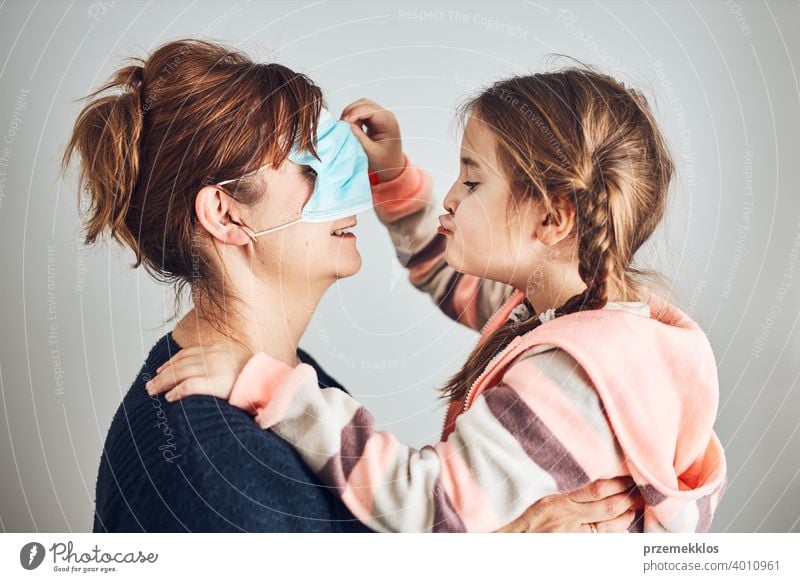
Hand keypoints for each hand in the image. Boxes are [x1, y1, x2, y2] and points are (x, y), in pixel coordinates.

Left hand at [145, 343, 252, 401]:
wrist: (272, 381)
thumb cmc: (259, 377)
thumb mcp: (240, 362)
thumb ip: (225, 363)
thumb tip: (214, 372)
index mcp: (219, 349)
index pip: (189, 353)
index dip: (172, 361)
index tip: (161, 369)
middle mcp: (214, 356)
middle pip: (180, 363)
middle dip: (162, 374)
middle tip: (150, 384)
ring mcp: (214, 369)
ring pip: (179, 373)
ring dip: (162, 382)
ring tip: (152, 391)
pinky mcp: (215, 383)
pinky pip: (189, 386)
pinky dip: (176, 391)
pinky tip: (168, 397)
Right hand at [340, 98, 403, 180]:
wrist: (391, 165)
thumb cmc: (385, 161)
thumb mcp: (370, 151)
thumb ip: (359, 137)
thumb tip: (346, 124)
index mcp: (389, 122)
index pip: (370, 110)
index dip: (355, 113)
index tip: (344, 122)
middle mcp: (386, 116)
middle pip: (364, 104)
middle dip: (351, 112)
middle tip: (342, 125)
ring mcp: (380, 116)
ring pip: (361, 106)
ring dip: (351, 114)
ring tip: (346, 127)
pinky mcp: (374, 119)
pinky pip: (360, 112)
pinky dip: (353, 117)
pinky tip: (350, 127)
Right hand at [495, 477, 643, 532]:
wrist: (517, 542)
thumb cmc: (530, 523)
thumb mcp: (547, 502)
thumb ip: (571, 498)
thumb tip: (596, 492)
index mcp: (562, 502)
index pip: (597, 489)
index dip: (617, 484)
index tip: (630, 478)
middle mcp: (570, 517)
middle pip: (608, 506)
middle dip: (628, 499)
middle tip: (643, 493)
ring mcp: (575, 534)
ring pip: (609, 525)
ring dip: (626, 516)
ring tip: (636, 507)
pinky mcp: (577, 546)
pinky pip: (601, 537)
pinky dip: (614, 530)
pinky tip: (623, 525)